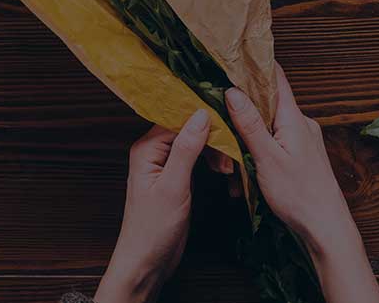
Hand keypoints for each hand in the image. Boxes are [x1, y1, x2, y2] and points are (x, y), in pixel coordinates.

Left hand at [94, 110, 211, 302]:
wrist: (146, 262)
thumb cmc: (153, 228)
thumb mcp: (173, 186)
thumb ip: (186, 149)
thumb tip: (201, 115)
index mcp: (146, 149)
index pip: (177, 118)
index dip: (203, 119)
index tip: (228, 123)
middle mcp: (154, 153)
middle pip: (187, 129)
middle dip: (212, 137)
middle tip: (231, 152)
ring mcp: (165, 166)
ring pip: (195, 144)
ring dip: (214, 151)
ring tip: (228, 167)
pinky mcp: (176, 180)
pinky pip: (196, 160)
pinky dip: (211, 163)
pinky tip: (224, 172)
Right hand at [227, 72, 378, 302]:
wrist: (326, 227)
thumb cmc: (300, 195)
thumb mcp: (267, 158)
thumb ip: (249, 124)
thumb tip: (232, 91)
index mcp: (294, 118)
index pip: (276, 78)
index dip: (255, 65)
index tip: (234, 54)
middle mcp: (300, 124)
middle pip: (266, 105)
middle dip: (241, 114)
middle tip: (218, 122)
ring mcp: (302, 141)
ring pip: (267, 130)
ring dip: (246, 144)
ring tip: (230, 168)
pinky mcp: (300, 158)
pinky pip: (273, 147)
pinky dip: (257, 157)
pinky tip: (245, 179)